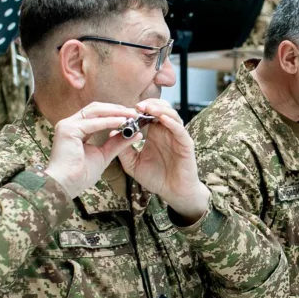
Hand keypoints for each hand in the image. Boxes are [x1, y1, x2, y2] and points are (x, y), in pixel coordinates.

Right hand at [45, 103, 140, 198]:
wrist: (66, 185)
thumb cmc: (81, 174)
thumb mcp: (104, 155)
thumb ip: (117, 143)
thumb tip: (136, 134)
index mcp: (76, 129)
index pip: (97, 114)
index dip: (114, 113)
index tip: (132, 116)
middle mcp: (70, 124)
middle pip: (96, 109)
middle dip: (117, 109)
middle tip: (134, 112)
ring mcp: (67, 125)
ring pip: (95, 111)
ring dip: (115, 112)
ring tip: (131, 115)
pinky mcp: (68, 130)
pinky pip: (92, 123)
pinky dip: (108, 122)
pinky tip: (122, 122)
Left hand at [117, 99, 210, 223]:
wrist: (173, 193)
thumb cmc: (156, 178)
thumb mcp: (133, 164)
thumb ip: (123, 149)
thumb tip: (112, 133)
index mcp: (154, 134)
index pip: (147, 114)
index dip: (138, 110)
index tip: (125, 109)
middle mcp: (166, 132)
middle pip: (160, 109)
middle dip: (149, 105)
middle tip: (136, 106)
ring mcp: (177, 136)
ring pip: (171, 114)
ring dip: (159, 109)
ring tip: (147, 108)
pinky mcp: (186, 144)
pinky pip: (179, 129)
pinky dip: (171, 122)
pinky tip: (162, 119)